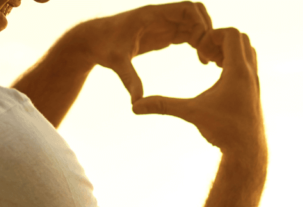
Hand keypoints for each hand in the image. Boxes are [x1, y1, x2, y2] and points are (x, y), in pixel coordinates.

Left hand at [75, 2, 212, 102]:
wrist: (93, 40)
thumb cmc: (104, 47)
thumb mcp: (117, 63)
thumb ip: (129, 80)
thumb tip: (136, 102)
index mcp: (152, 15)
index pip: (188, 9)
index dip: (201, 25)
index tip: (201, 48)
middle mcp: (160, 16)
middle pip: (196, 13)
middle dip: (207, 31)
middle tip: (209, 55)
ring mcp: (163, 23)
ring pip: (195, 22)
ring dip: (205, 38)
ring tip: (207, 61)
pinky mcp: (163, 32)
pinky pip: (188, 32)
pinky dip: (199, 43)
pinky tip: (201, 62)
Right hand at [132, 28, 263, 153]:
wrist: (247, 152)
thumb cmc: (223, 132)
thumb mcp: (191, 113)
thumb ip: (163, 106)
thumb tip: (135, 107)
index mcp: (238, 71)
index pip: (232, 33)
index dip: (213, 35)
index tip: (200, 51)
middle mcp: (250, 74)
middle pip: (242, 38)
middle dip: (221, 41)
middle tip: (205, 55)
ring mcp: (255, 82)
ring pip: (247, 51)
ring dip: (229, 52)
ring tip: (212, 64)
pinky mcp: (254, 91)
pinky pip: (248, 66)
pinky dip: (234, 64)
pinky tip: (219, 78)